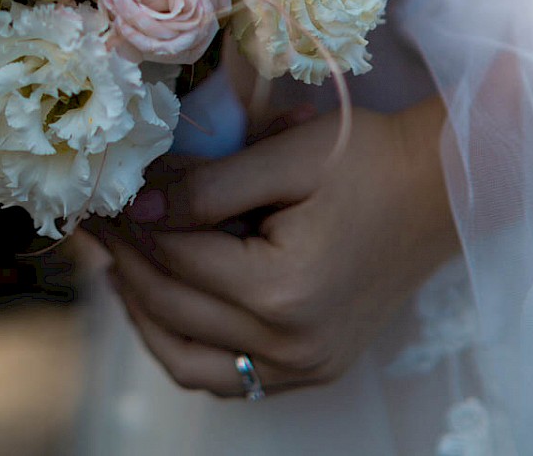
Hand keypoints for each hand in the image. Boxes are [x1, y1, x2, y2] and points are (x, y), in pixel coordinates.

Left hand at [102, 97, 457, 396]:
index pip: (177, 256)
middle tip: (93, 221)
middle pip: (175, 308)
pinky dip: (185, 345)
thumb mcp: (289, 155)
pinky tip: (163, 302)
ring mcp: (305, 367)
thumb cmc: (368, 158)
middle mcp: (292, 344)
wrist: (438, 191)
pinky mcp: (313, 369)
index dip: (131, 221)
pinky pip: (229, 377)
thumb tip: (140, 203)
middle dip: (124, 261)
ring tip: (113, 263)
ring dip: (143, 315)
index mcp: (284, 288)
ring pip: (190, 363)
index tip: (99, 191)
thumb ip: (211, 185)